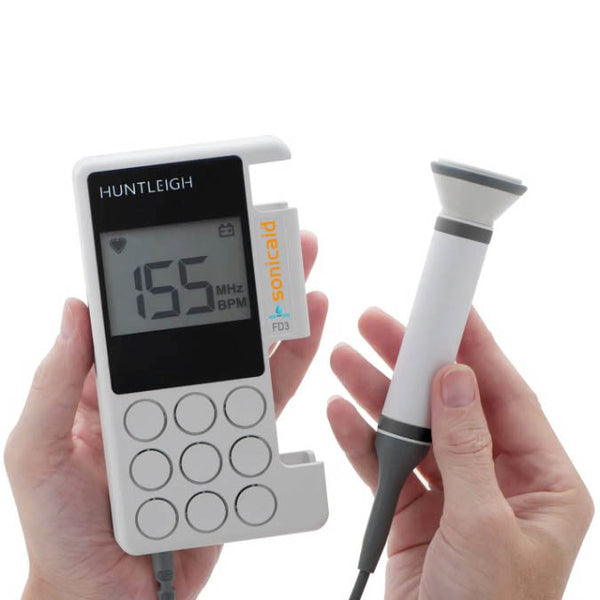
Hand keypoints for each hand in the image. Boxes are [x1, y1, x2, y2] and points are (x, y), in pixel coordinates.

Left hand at [4, 231, 326, 599]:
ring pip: (246, 357)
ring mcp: (202, 416)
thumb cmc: (61, 531)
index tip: (206, 237)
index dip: (178, 275)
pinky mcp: (234, 446)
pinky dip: (290, 367)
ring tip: (301, 279)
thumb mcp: (36, 451)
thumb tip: (76, 307)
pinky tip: (308, 336)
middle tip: (275, 243)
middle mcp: (164, 391)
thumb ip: (54, 382)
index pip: (150, 317)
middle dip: (246, 282)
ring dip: (277, 317)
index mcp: (113, 385)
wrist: (109, 599)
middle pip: (210, 327)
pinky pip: (265, 403)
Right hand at [328, 307, 593, 599]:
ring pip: (412, 429)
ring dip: (378, 396)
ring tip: (346, 360)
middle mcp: (497, 479)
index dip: (476, 348)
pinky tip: (342, 412)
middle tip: (380, 325)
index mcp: (541, 481)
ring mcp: (452, 493)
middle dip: (413, 364)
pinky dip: (361, 439)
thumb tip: (455, 382)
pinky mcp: (413, 510)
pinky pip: (385, 463)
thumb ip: (466, 449)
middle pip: (450, 404)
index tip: (450, 309)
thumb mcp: (484, 526)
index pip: (505, 396)